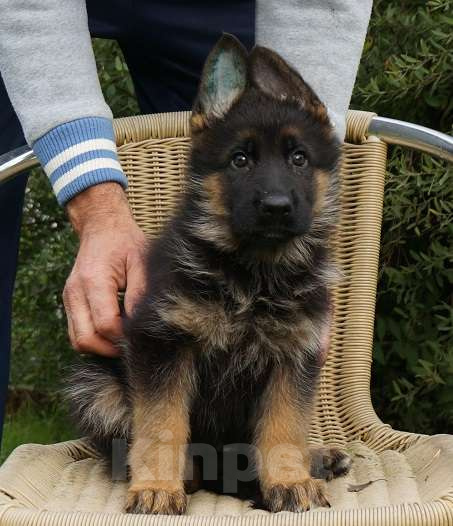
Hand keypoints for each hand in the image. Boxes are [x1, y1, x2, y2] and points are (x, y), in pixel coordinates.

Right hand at [63, 183, 146, 355]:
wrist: (102, 226)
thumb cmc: (126, 242)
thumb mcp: (141, 263)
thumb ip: (140, 294)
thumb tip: (141, 326)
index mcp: (94, 280)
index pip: (106, 325)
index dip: (124, 338)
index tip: (142, 337)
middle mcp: (75, 292)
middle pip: (86, 340)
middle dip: (110, 349)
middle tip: (133, 345)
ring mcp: (69, 298)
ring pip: (78, 341)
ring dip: (101, 347)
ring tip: (124, 339)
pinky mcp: (70, 302)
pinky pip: (77, 332)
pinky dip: (94, 338)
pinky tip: (114, 331)